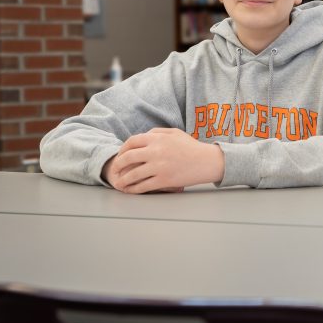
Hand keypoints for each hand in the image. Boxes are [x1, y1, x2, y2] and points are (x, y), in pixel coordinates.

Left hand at [102, 128, 224, 193]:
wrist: (207, 161)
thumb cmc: (192, 147)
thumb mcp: (174, 133)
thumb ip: (156, 132)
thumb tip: (142, 137)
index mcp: (157, 138)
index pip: (132, 142)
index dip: (122, 149)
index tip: (120, 155)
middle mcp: (155, 151)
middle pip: (128, 158)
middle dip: (118, 165)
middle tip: (115, 170)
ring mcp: (159, 167)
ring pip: (133, 174)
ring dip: (123, 180)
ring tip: (119, 183)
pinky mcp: (164, 180)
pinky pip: (143, 186)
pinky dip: (134, 189)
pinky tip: (131, 190)